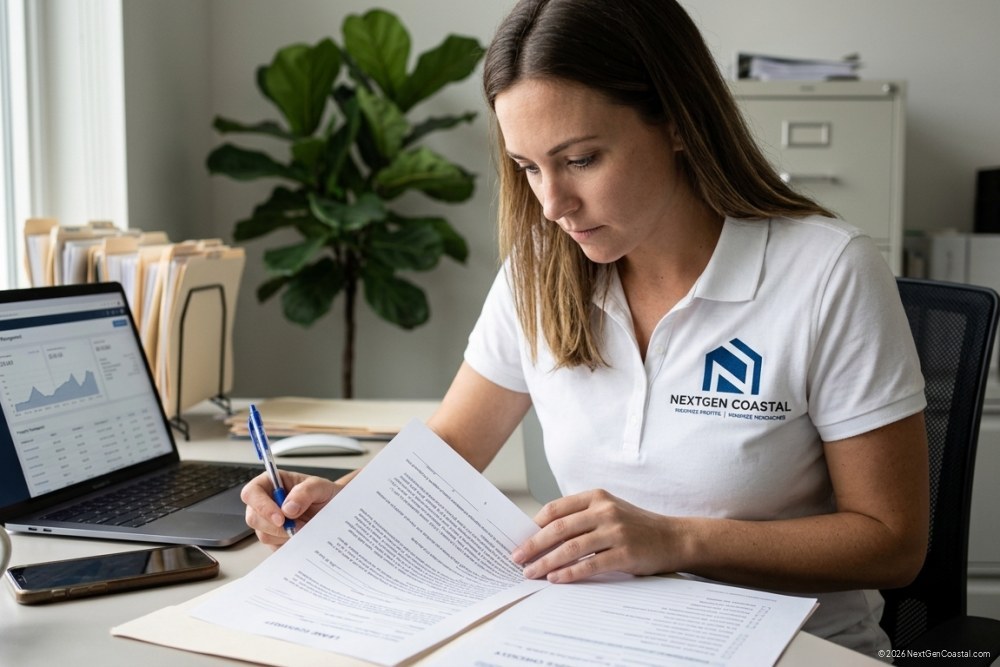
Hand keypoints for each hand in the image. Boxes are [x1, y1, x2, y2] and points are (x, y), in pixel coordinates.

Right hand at [241, 471, 339, 548]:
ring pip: (263, 534)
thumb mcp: (320, 487)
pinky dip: (288, 543)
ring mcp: (268, 522)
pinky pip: (274, 546)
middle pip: (253, 518)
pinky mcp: (274, 538)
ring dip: (284, 535)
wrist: (334, 511)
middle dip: (275, 526)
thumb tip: (288, 508)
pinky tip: (301, 535)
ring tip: (305, 527)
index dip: (261, 506)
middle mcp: (265, 503)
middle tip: (298, 527)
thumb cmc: (325, 494)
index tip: (280, 518)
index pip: (251, 493)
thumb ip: (305, 492)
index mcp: (271, 483)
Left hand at [511, 489, 676, 582]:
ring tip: (531, 573)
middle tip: (517, 558)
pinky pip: (589, 565)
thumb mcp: (609, 511)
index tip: (518, 539)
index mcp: (596, 497)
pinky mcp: (624, 553)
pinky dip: (569, 573)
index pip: (556, 509)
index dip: (534, 525)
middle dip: (533, 545)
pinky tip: (555, 579)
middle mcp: (605, 511)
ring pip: (571, 547)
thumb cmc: (635, 527)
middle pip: (559, 528)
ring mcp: (615, 531)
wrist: (673, 538)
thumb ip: (581, 518)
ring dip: (546, 562)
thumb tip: (541, 536)